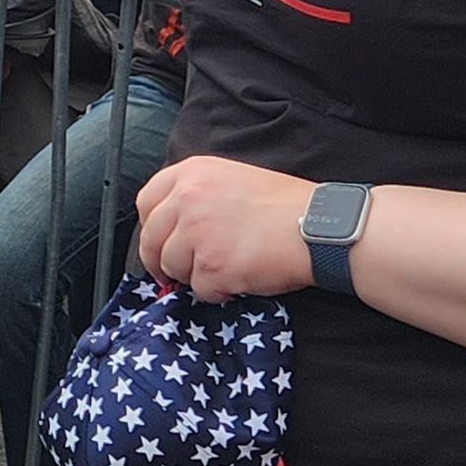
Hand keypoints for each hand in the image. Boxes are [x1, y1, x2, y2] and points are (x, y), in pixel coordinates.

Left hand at [136, 156, 314, 301]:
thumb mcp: (231, 179)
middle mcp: (188, 199)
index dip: (151, 228)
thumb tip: (169, 225)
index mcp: (191, 173)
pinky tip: (241, 277)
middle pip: (151, 240)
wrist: (320, 228)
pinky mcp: (212, 266)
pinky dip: (218, 291)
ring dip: (195, 275)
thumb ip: (195, 194)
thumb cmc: (284, 206)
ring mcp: (198, 233)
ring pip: (173, 268)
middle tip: (177, 273)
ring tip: (227, 267)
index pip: (146, 202)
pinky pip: (200, 289)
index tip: (159, 242)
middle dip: (162, 261)